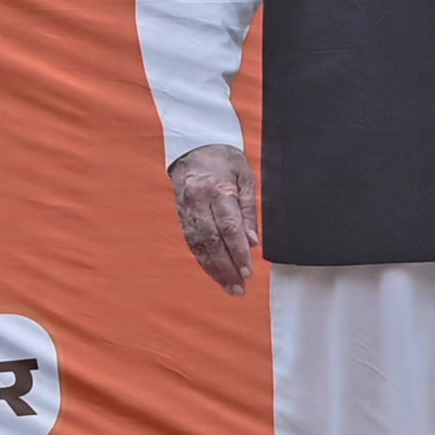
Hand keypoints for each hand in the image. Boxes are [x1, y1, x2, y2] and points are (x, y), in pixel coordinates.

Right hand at [169, 143, 257, 296]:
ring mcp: (187, 211)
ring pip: (199, 246)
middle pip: (212, 242)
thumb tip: (252, 242)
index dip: (237, 251)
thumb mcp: (246, 178)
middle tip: (239, 287)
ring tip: (229, 286)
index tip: (247, 271)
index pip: (228, 227)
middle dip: (226, 267)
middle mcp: (198, 203)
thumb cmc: (225, 160)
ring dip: (214, 269)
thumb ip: (248, 211)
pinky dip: (204, 261)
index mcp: (217, 190)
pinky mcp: (182, 217)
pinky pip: (192, 243)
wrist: (194, 148)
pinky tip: (215, 273)